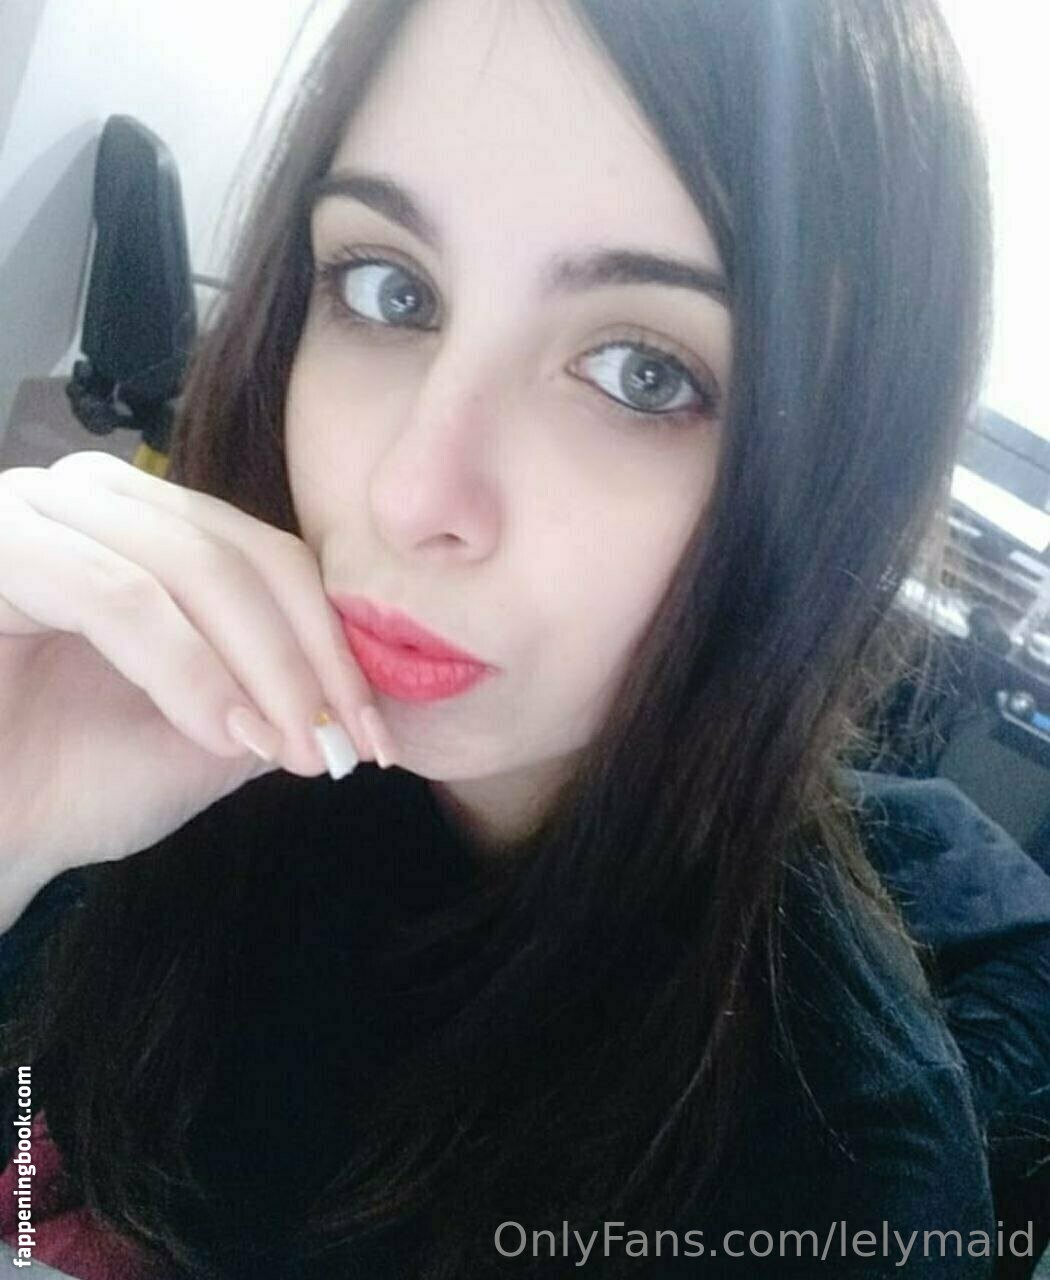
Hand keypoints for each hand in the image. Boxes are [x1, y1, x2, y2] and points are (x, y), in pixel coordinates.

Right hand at [0, 451, 394, 916]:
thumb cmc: (79, 780)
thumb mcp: (213, 729)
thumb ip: (282, 692)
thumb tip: (364, 695)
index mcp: (149, 524)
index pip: (271, 558)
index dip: (332, 643)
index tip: (373, 733)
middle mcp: (94, 498)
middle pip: (241, 555)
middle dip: (307, 659)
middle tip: (342, 745)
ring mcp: (38, 509)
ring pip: (190, 570)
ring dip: (260, 668)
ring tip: (291, 748)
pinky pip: (115, 597)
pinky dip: (183, 669)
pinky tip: (220, 732)